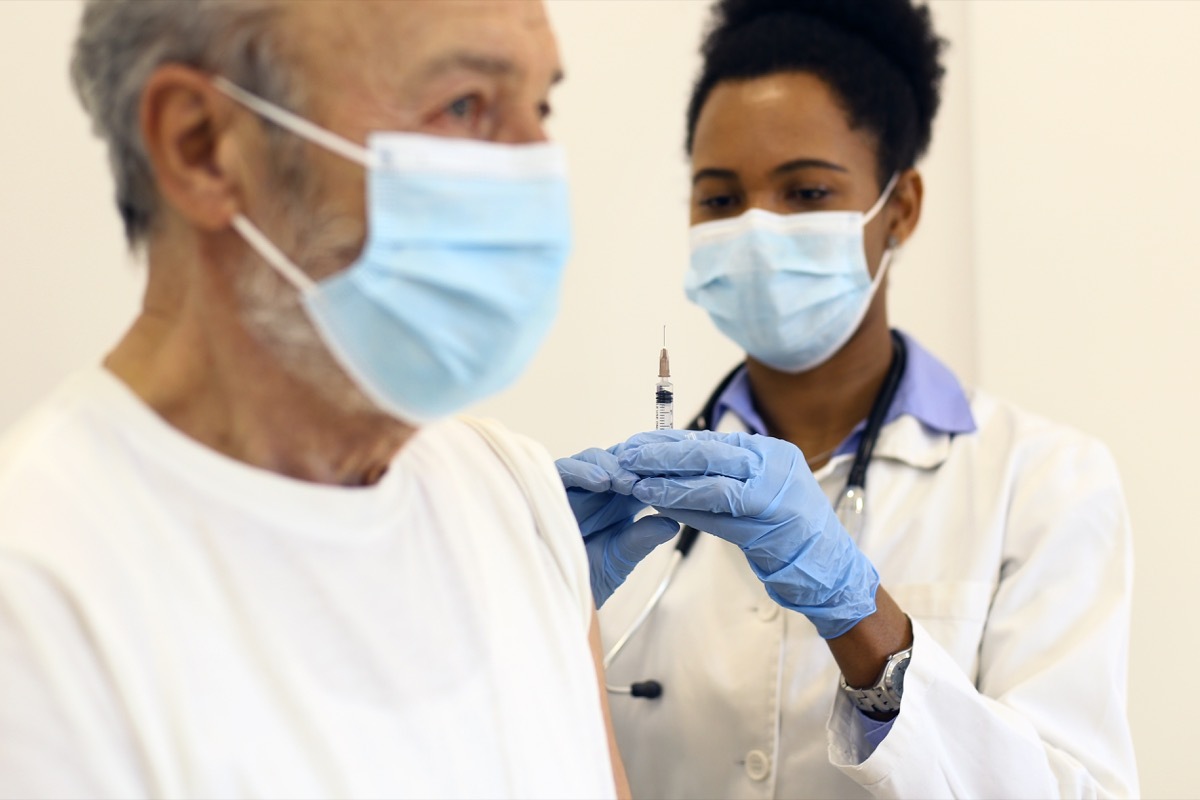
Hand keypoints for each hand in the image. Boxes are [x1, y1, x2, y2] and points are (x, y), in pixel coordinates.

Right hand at [556, 446, 680, 607]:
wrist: (559, 592)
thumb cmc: (589, 577)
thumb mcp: (621, 559)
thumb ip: (643, 539)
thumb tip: (672, 524)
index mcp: (620, 501)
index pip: (637, 472)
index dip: (650, 468)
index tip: (668, 472)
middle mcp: (598, 490)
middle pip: (616, 460)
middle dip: (632, 464)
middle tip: (646, 476)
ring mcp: (575, 488)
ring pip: (592, 459)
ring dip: (611, 466)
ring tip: (627, 483)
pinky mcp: (551, 490)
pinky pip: (564, 469)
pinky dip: (582, 470)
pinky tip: (601, 481)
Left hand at [617, 430, 878, 638]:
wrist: (829, 569)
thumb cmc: (790, 535)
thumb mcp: (760, 494)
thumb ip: (725, 479)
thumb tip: (673, 468)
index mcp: (770, 451)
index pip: (709, 440)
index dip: (669, 441)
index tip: (636, 442)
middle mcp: (772, 463)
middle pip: (707, 452)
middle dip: (661, 454)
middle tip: (625, 454)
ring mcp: (772, 491)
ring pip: (709, 478)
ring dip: (666, 480)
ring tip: (632, 481)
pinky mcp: (768, 521)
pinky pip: (717, 509)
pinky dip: (684, 505)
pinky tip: (655, 503)